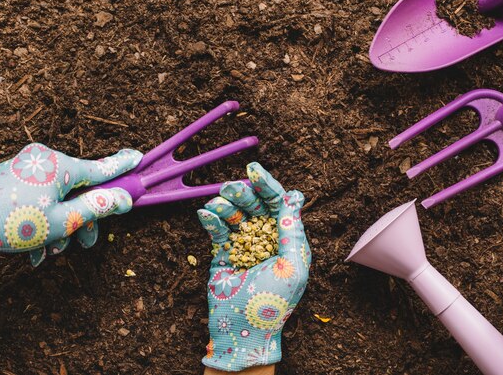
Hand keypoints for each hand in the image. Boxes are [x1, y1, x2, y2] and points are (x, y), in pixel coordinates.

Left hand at [0, 143, 141, 265]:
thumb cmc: (9, 222)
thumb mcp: (62, 221)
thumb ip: (97, 207)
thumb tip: (125, 198)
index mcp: (62, 166)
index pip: (103, 167)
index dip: (123, 166)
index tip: (139, 157)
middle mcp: (47, 160)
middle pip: (79, 189)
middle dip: (83, 220)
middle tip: (85, 245)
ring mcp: (28, 168)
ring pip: (58, 198)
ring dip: (60, 227)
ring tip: (49, 253)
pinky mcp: (13, 177)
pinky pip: (39, 198)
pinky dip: (41, 221)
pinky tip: (34, 250)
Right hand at [197, 163, 310, 371]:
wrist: (242, 331)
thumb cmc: (273, 303)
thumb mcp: (292, 267)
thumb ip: (292, 231)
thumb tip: (296, 196)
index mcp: (287, 240)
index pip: (279, 204)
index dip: (268, 185)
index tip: (254, 170)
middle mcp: (266, 238)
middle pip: (255, 205)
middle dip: (244, 193)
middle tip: (231, 187)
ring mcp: (244, 244)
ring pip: (235, 214)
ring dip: (226, 204)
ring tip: (218, 202)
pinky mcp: (223, 252)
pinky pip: (218, 229)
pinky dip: (212, 219)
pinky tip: (206, 213)